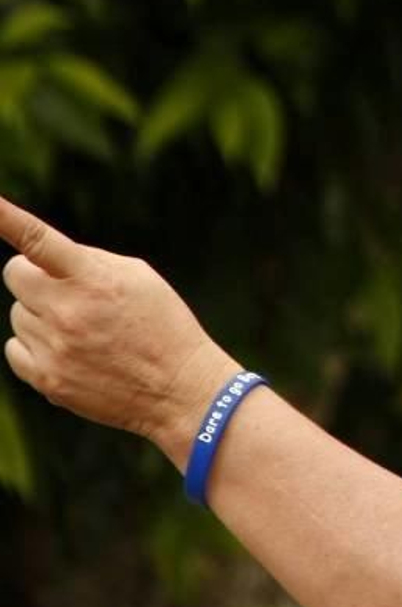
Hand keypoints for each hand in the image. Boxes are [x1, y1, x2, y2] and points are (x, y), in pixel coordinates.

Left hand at [0, 195, 238, 463]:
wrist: (179, 388)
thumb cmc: (162, 324)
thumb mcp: (138, 278)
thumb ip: (88, 262)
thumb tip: (41, 259)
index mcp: (93, 280)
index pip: (37, 242)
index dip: (5, 218)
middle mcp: (67, 312)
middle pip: (15, 275)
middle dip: (33, 275)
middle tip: (62, 286)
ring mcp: (53, 348)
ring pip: (18, 313)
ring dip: (41, 313)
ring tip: (83, 328)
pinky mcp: (46, 379)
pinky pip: (14, 348)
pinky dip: (34, 345)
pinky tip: (69, 350)